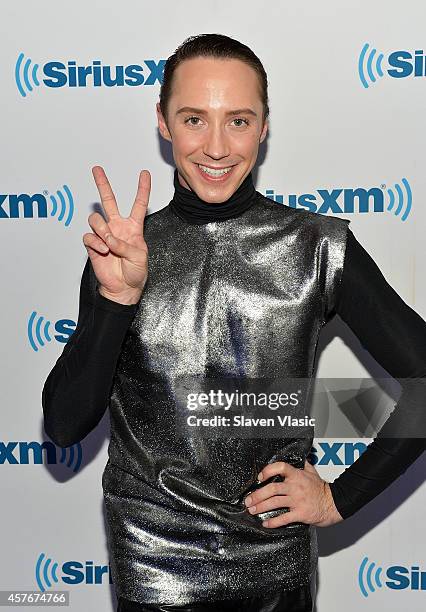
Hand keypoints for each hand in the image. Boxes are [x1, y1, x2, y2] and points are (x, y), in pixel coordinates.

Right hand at [83, 166, 149, 303]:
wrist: (123, 288)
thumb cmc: (135, 273)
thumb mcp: (139, 257)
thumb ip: (125, 245)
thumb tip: (110, 238)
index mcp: (133, 228)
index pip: (139, 204)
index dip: (142, 189)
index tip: (144, 174)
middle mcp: (117, 227)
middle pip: (109, 201)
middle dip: (103, 184)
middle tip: (97, 170)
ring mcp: (104, 235)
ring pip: (95, 218)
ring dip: (102, 230)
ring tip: (108, 243)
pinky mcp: (93, 244)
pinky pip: (89, 236)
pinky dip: (96, 242)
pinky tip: (103, 251)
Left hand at [244, 459, 343, 527]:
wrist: (334, 503)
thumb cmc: (322, 489)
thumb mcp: (312, 472)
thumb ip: (303, 464)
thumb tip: (298, 457)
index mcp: (297, 475)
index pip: (280, 467)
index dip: (268, 471)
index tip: (260, 477)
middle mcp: (295, 487)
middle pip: (272, 488)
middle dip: (257, 495)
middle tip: (248, 500)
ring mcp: (297, 501)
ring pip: (274, 503)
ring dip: (261, 507)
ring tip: (252, 510)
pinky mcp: (300, 514)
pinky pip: (284, 518)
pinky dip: (273, 522)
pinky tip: (266, 524)